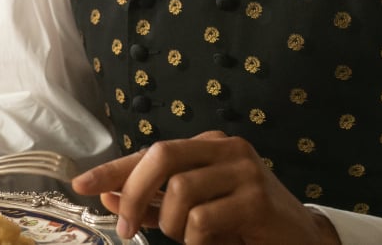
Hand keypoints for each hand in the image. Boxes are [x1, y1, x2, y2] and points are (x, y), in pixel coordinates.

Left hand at [71, 131, 339, 244]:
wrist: (301, 241)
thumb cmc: (243, 225)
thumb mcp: (192, 212)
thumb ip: (153, 204)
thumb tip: (108, 197)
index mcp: (207, 146)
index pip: (150, 151)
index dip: (113, 169)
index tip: (80, 184)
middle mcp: (226, 148)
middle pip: (161, 156)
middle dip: (135, 193)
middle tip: (124, 231)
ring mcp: (244, 170)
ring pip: (180, 192)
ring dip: (173, 227)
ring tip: (190, 239)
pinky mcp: (257, 198)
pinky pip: (203, 220)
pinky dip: (197, 241)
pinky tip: (215, 243)